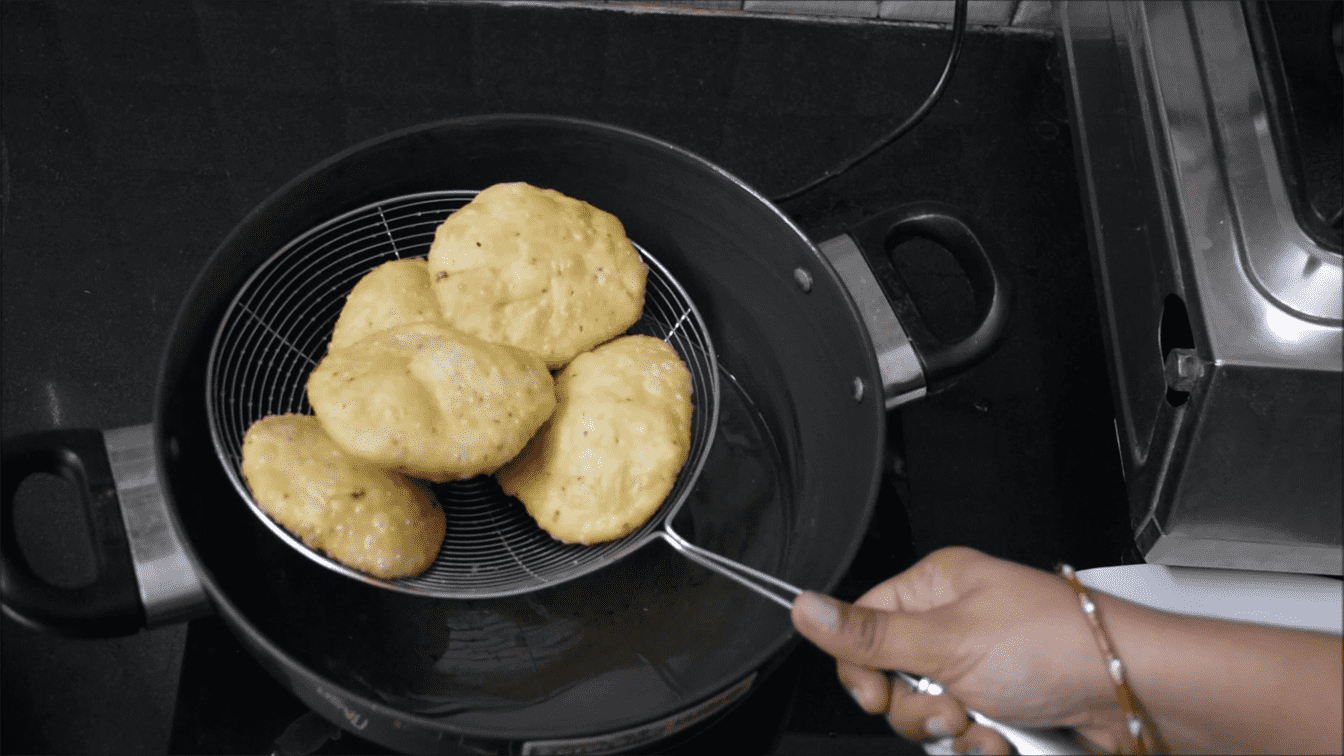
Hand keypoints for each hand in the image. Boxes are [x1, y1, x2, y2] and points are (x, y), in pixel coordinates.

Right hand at [791, 547, 1128, 754]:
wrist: (1136, 694)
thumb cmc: (1058, 644)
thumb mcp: (948, 640)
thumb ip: (870, 635)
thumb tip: (804, 607)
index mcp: (935, 588)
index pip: (863, 626)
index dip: (862, 668)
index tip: (878, 693)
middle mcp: (954, 626)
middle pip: (890, 682)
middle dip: (916, 709)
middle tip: (950, 706)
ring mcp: (979, 670)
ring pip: (925, 719)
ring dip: (953, 735)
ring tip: (988, 724)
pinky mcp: (1002, 710)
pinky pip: (962, 741)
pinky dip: (981, 748)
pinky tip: (1005, 740)